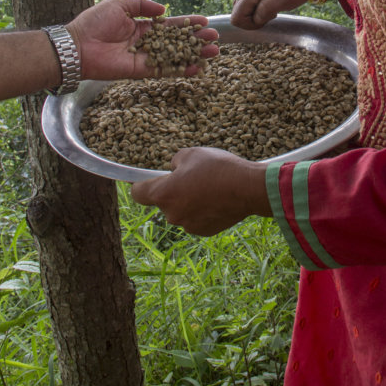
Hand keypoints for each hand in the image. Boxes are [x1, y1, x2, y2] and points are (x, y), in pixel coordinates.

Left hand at [66, 0, 218, 81]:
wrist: (77, 46)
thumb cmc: (94, 22)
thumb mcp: (119, 4)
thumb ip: (142, 5)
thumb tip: (163, 10)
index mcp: (141, 26)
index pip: (169, 25)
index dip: (187, 24)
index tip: (204, 22)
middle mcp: (146, 42)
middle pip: (177, 41)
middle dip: (196, 39)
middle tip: (214, 38)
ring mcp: (145, 57)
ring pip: (175, 56)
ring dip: (194, 54)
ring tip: (213, 52)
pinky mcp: (140, 71)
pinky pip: (164, 70)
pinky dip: (180, 69)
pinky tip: (196, 67)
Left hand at [131, 146, 270, 234]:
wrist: (248, 188)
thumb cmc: (218, 168)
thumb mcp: (191, 153)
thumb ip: (175, 162)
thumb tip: (174, 171)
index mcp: (163, 194)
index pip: (138, 193)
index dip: (141, 184)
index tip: (148, 179)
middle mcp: (171, 214)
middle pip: (163, 202)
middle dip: (173, 191)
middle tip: (191, 177)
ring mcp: (188, 225)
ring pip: (181, 211)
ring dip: (188, 201)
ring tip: (208, 187)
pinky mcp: (204, 231)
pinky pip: (196, 219)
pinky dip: (202, 210)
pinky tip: (216, 199)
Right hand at [231, 0, 316, 29]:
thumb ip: (266, 9)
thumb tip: (254, 18)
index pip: (237, 17)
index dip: (250, 25)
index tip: (265, 20)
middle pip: (238, 15)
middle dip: (253, 21)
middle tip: (271, 15)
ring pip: (243, 12)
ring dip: (257, 17)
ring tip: (272, 10)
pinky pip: (250, 8)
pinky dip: (259, 12)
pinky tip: (270, 7)